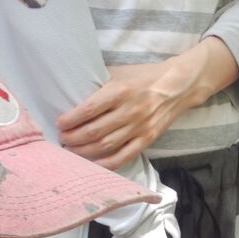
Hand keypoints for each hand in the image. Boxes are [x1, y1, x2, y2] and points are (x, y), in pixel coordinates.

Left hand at [57, 37, 238, 168]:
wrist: (178, 85)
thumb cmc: (144, 77)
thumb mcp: (120, 72)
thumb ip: (99, 83)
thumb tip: (72, 92)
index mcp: (120, 91)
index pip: (89, 109)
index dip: (70, 120)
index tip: (59, 123)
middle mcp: (129, 111)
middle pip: (94, 131)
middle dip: (73, 138)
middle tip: (61, 140)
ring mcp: (139, 127)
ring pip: (105, 146)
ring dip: (84, 152)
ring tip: (71, 152)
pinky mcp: (147, 139)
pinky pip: (123, 157)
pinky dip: (106, 164)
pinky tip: (93, 165)